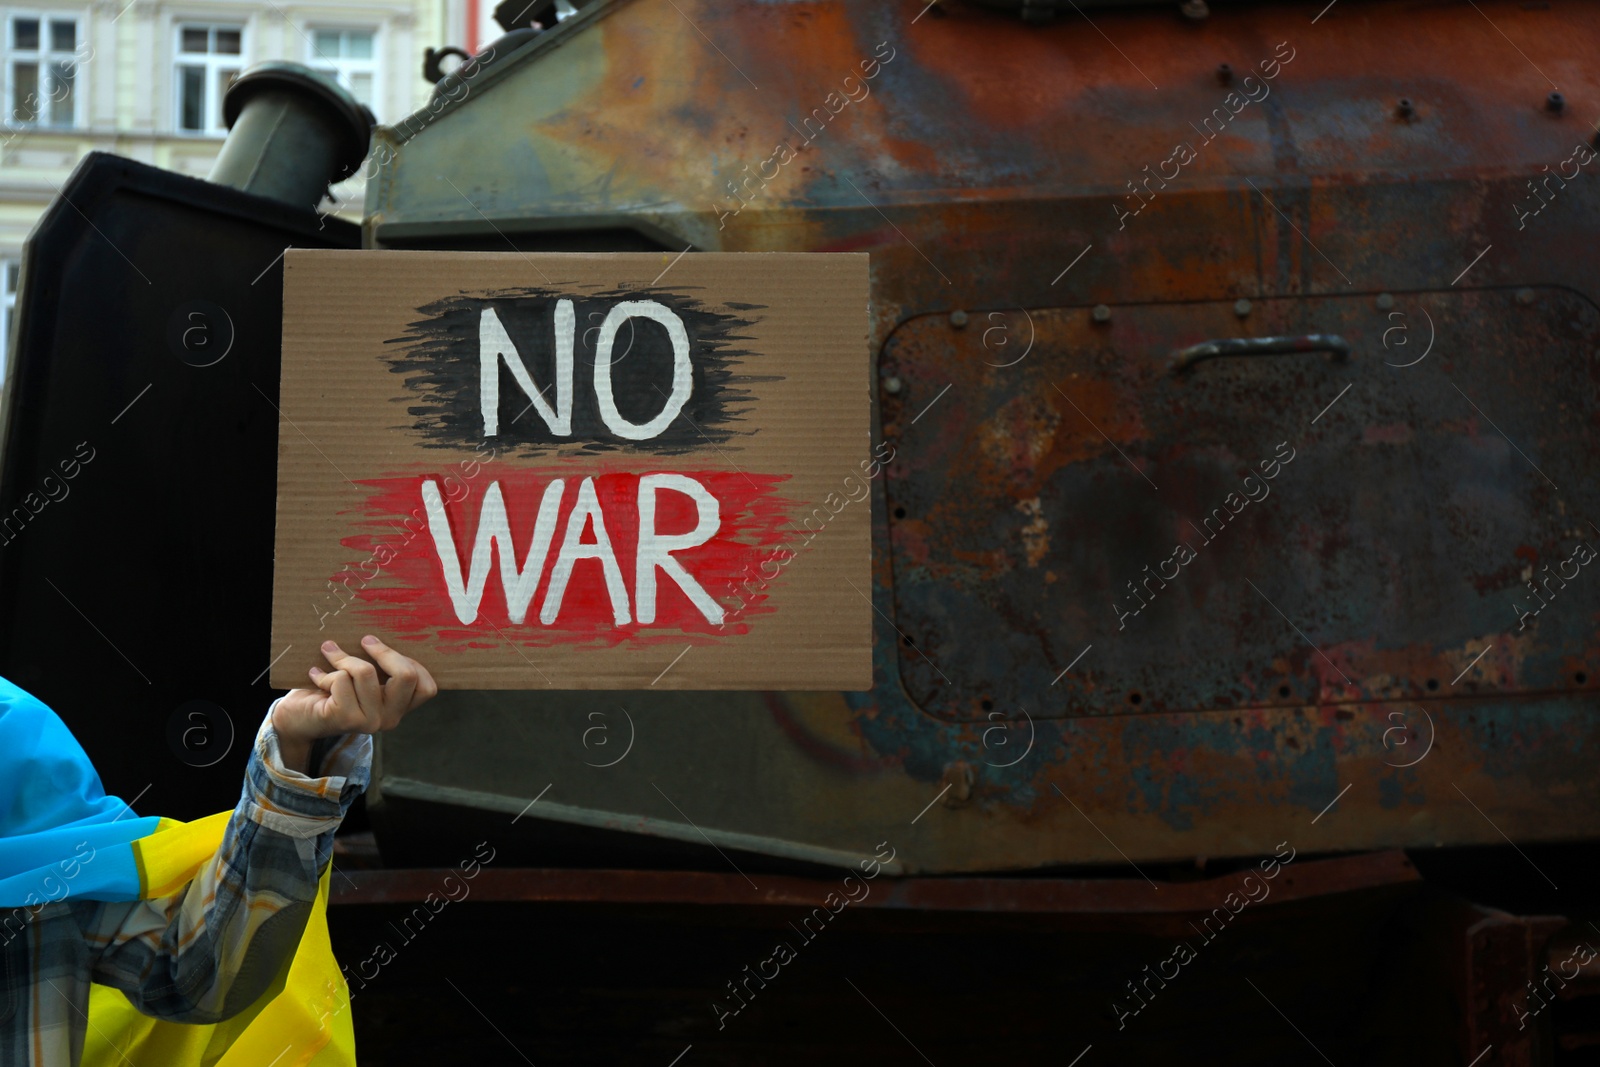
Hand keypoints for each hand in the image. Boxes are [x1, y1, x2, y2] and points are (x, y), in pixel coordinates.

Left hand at [271, 636, 437, 773]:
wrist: (298, 717)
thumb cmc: (332, 691)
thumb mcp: (365, 678)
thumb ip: (381, 668)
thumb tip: (382, 631)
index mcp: (400, 708)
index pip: (427, 687)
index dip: (412, 662)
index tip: (387, 649)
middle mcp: (391, 719)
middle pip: (406, 675)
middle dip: (383, 651)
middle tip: (365, 640)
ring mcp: (370, 722)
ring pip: (366, 672)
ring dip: (343, 657)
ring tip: (329, 651)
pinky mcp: (346, 719)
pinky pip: (342, 680)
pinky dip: (326, 672)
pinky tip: (316, 674)